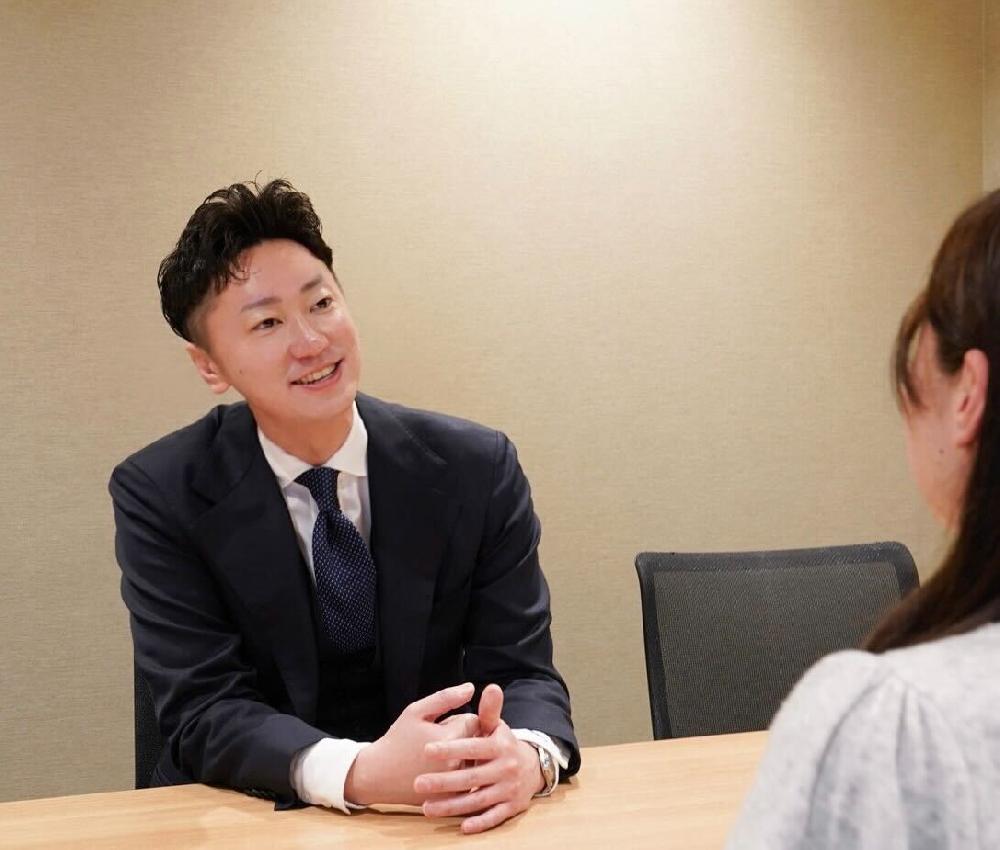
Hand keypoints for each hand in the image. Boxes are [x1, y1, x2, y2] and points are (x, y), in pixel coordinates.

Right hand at [345, 682, 477, 805]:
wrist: (378, 775)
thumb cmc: (397, 739)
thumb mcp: (416, 712)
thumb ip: (445, 698)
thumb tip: (471, 688)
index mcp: (449, 738)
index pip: (474, 720)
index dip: (458, 720)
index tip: (442, 726)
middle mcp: (456, 762)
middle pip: (476, 741)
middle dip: (462, 738)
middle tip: (438, 742)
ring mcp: (453, 784)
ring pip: (473, 762)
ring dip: (462, 757)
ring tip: (437, 758)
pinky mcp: (451, 799)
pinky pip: (467, 781)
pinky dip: (458, 776)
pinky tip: (439, 773)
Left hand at [414, 684, 544, 833]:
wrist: (532, 768)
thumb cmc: (504, 745)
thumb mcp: (498, 727)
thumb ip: (489, 711)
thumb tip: (491, 687)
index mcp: (501, 746)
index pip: (473, 747)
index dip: (451, 749)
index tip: (427, 750)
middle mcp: (506, 769)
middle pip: (472, 777)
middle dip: (444, 782)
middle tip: (418, 783)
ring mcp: (509, 790)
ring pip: (478, 800)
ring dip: (452, 806)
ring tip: (426, 807)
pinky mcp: (511, 808)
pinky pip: (494, 817)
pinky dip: (479, 823)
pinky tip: (461, 826)